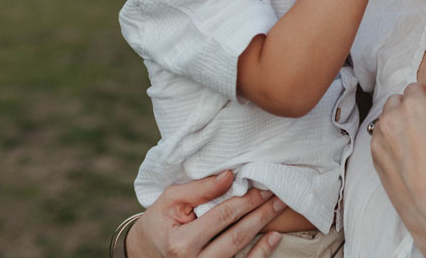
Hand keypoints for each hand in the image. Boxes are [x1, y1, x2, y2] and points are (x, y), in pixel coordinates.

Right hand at [125, 171, 285, 257]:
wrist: (146, 253)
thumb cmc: (159, 223)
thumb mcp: (170, 200)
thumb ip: (199, 189)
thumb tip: (230, 176)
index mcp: (182, 242)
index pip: (222, 216)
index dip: (245, 200)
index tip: (263, 185)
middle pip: (236, 235)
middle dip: (260, 212)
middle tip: (279, 194)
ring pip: (242, 252)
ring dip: (264, 228)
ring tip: (279, 208)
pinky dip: (261, 253)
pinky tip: (274, 237)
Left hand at [370, 84, 425, 257]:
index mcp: (414, 106)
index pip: (415, 88)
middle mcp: (392, 118)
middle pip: (397, 101)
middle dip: (410, 108)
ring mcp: (379, 138)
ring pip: (386, 119)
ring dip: (398, 123)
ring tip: (416, 144)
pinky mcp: (374, 157)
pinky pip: (380, 139)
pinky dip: (390, 141)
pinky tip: (407, 157)